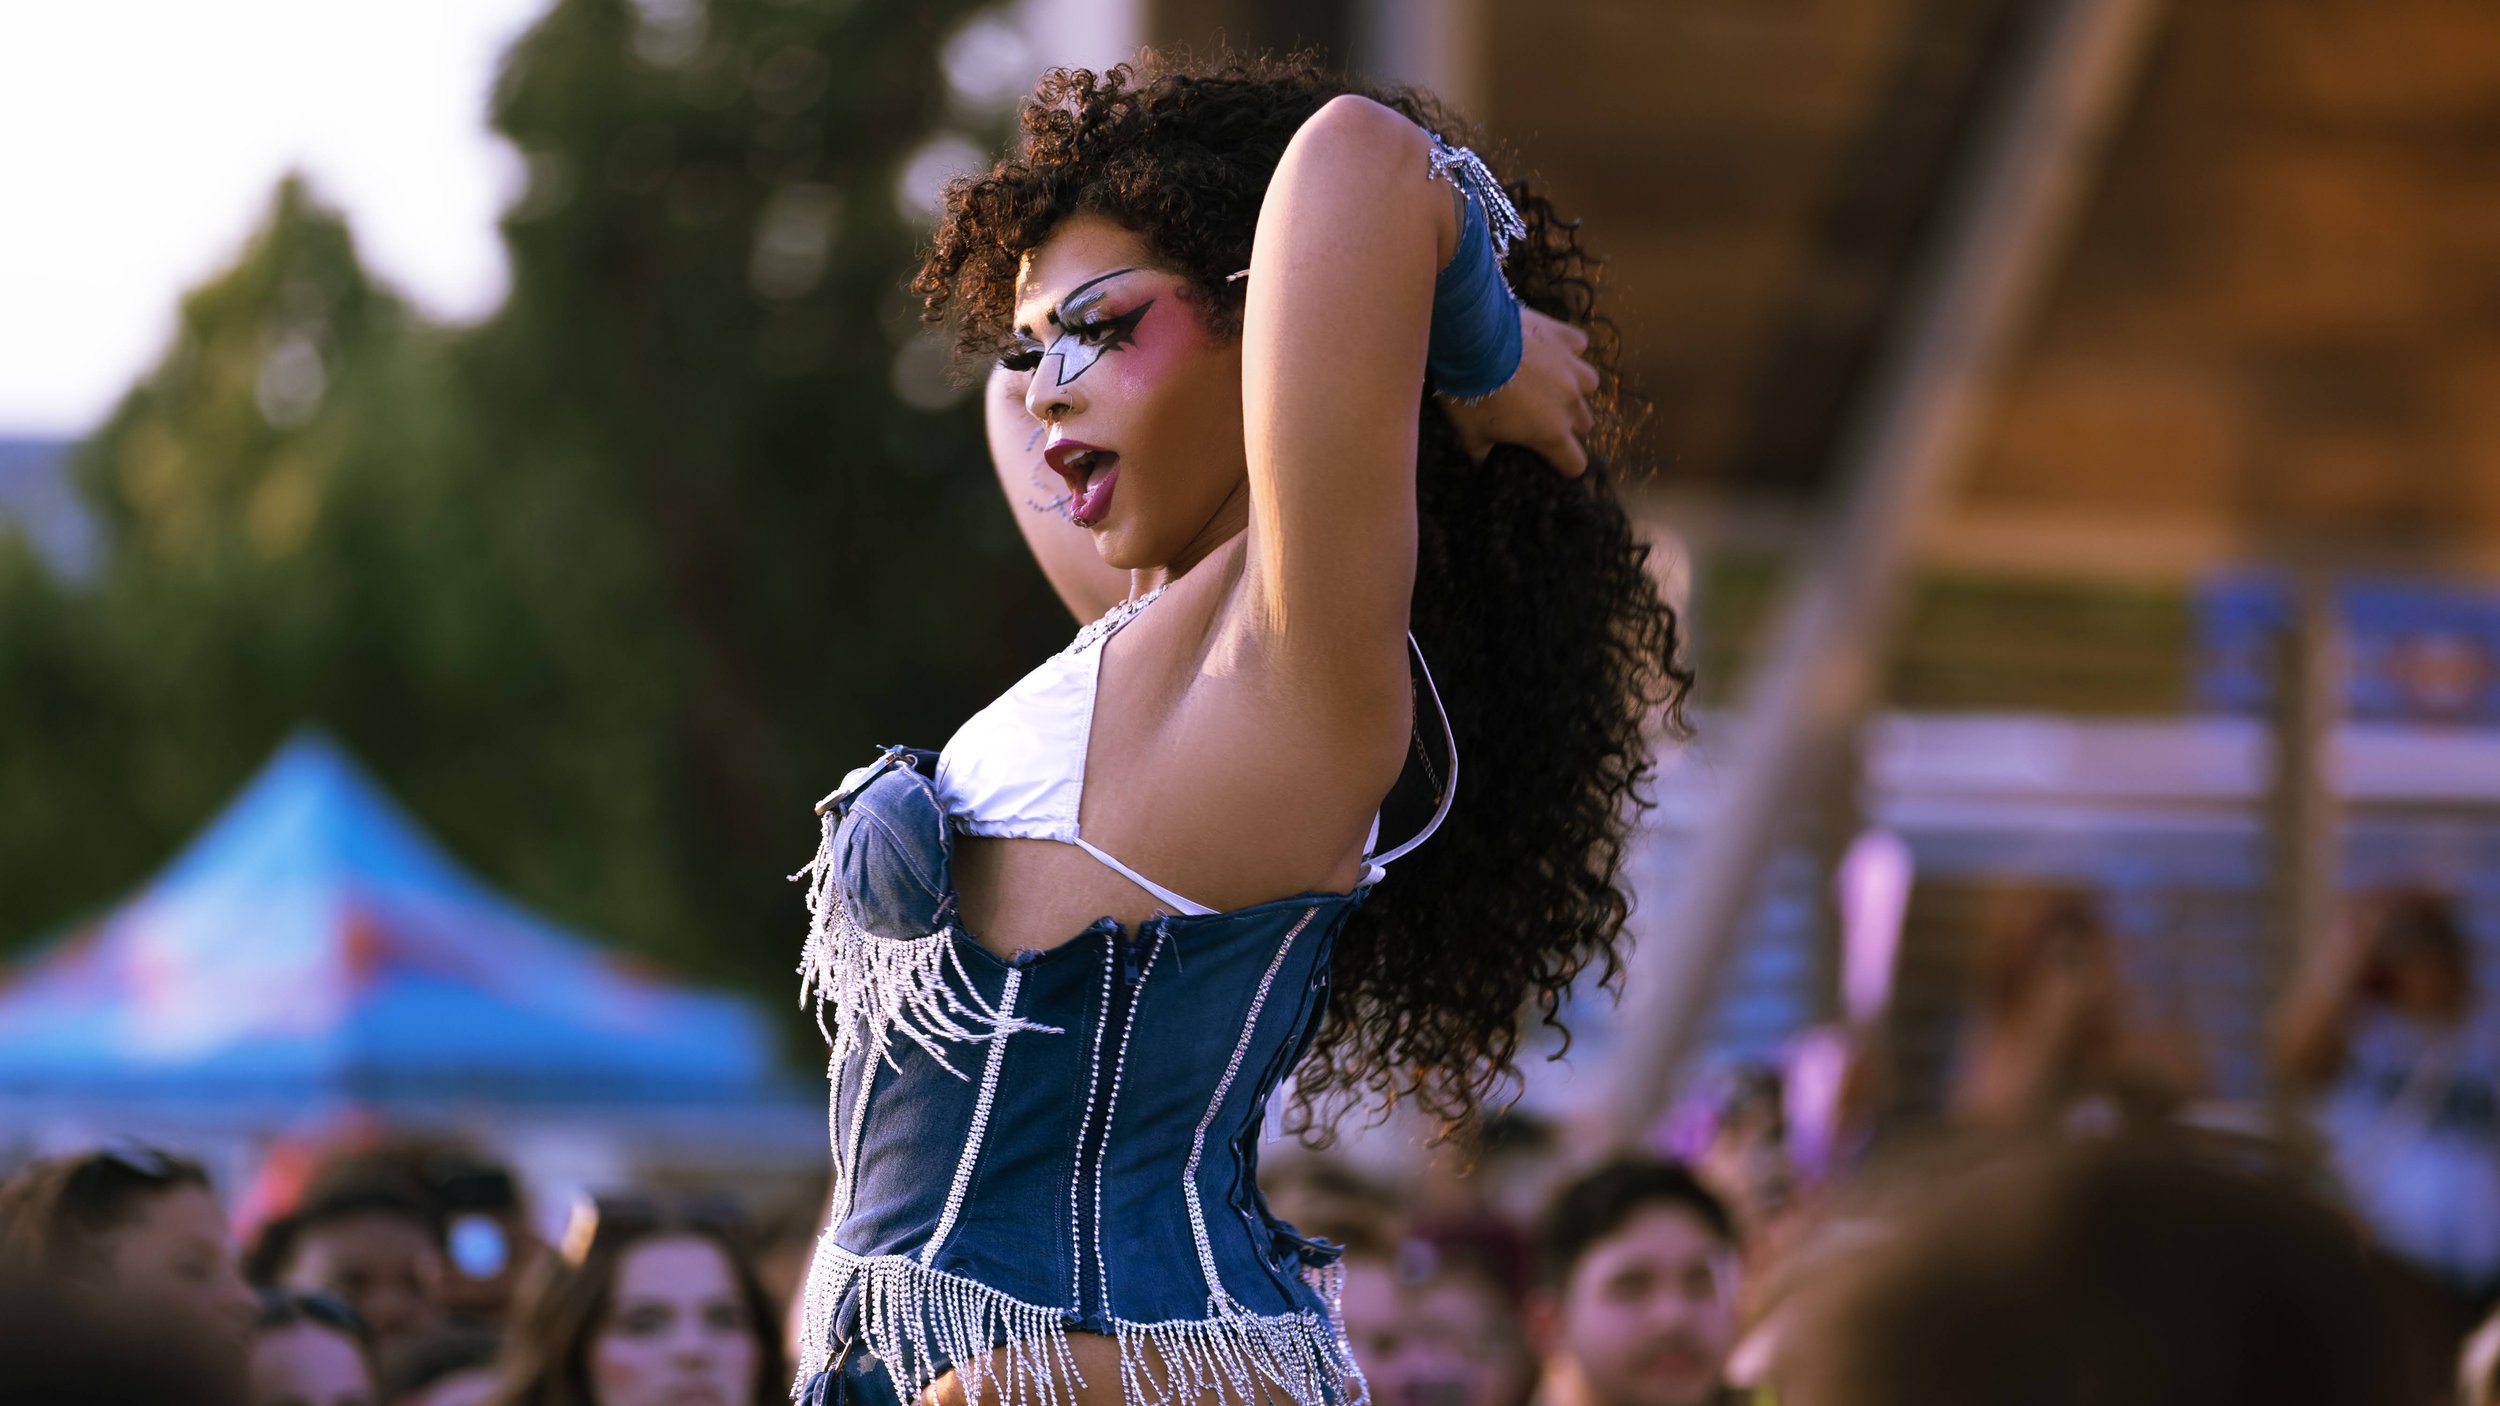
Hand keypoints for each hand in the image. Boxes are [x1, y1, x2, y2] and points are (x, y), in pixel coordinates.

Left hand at [1438, 306, 1598, 476]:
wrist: (1471, 341)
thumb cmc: (1471, 393)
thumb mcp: (1470, 433)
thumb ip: (1483, 452)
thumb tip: (1482, 465)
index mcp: (1550, 432)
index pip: (1575, 463)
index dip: (1565, 464)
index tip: (1553, 459)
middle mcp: (1569, 402)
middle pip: (1585, 423)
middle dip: (1568, 423)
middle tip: (1542, 416)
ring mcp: (1571, 368)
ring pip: (1589, 384)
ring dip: (1575, 386)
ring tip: (1552, 381)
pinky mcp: (1565, 337)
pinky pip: (1578, 345)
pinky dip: (1568, 347)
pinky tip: (1551, 347)